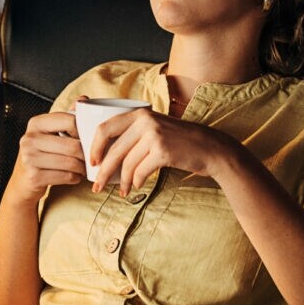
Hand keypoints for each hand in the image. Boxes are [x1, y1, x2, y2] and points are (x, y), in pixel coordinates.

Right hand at [11, 111, 85, 201]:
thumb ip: (67, 116)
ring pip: (71, 163)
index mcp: (36, 123)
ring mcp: (29, 158)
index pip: (71, 121)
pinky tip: (74, 176)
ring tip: (84, 168)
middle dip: (87, 155)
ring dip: (82, 168)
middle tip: (91, 158)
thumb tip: (83, 99)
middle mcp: (30, 139)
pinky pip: (66, 176)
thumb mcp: (51, 132)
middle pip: (73, 146)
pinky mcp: (34, 177)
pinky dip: (75, 178)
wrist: (23, 181)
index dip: (84, 132)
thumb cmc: (43, 153)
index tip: (87, 140)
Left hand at [89, 108, 235, 195]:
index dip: (94, 146)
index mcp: (139, 113)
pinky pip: (140, 171)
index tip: (92, 162)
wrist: (210, 148)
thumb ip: (134, 132)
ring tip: (122, 191)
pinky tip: (136, 186)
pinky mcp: (163, 151)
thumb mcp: (156, 127)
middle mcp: (145, 121)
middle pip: (113, 150)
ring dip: (122, 181)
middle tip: (96, 186)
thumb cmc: (180, 141)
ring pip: (126, 163)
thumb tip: (105, 152)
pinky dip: (136, 182)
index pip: (105, 128)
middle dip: (103, 171)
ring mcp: (155, 135)